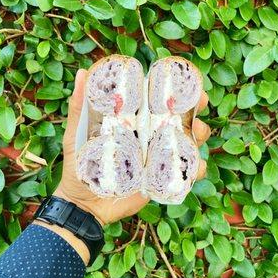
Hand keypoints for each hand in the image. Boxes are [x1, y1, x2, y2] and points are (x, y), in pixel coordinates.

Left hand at [54, 68, 210, 225]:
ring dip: (199, 137)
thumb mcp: (78, 134)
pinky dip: (197, 169)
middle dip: (196, 112)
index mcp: (134, 123)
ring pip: (189, 143)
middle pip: (181, 120)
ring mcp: (158, 158)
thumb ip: (79, 107)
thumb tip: (84, 73)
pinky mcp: (162, 178)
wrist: (84, 204)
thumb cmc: (79, 166)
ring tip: (196, 138)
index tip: (188, 86)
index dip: (178, 92)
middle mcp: (150, 137)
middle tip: (198, 111)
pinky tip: (195, 168)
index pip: (159, 102)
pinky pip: (186, 173)